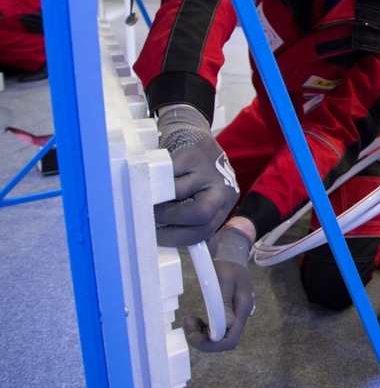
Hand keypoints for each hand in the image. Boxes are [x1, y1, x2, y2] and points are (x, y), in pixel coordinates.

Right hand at [155, 104, 238, 246]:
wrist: (189, 131)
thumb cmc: (192, 171)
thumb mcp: (204, 195)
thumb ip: (202, 223)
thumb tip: (207, 255)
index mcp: (225, 200)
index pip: (205, 230)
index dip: (178, 238)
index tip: (157, 238)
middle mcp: (223, 185)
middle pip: (201, 214)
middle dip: (171, 219)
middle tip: (151, 217)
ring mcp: (209, 167)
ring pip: (178, 194)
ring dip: (157, 200)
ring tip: (145, 198)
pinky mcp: (192, 153)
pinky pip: (167, 174)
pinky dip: (154, 180)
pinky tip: (148, 179)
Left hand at [183, 226, 254, 351]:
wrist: (232, 257)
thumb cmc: (228, 265)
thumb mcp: (225, 279)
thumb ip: (224, 302)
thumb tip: (227, 325)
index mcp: (243, 309)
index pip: (230, 340)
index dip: (211, 344)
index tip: (192, 331)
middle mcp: (241, 316)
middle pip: (224, 342)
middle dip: (204, 341)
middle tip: (188, 323)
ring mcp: (235, 316)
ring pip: (220, 338)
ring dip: (202, 335)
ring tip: (190, 320)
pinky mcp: (228, 314)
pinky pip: (217, 330)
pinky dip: (204, 329)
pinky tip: (197, 320)